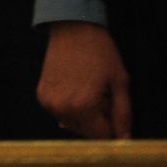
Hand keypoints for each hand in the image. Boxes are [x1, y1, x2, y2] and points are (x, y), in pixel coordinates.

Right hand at [37, 21, 130, 138]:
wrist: (73, 28)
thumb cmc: (100, 52)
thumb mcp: (120, 82)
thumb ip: (123, 113)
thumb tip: (125, 138)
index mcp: (84, 106)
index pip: (102, 137)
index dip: (113, 126)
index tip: (114, 109)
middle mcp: (62, 108)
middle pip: (86, 132)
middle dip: (98, 120)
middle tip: (102, 95)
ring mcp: (49, 102)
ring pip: (73, 124)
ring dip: (84, 115)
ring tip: (88, 89)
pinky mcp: (41, 95)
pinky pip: (60, 112)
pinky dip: (70, 106)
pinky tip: (74, 87)